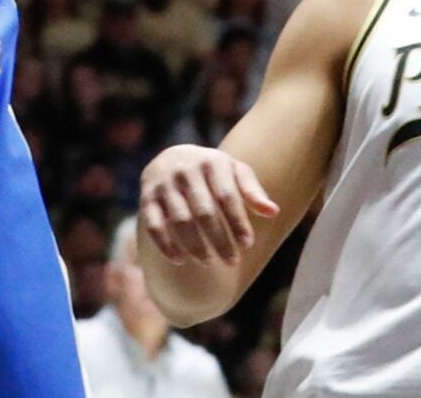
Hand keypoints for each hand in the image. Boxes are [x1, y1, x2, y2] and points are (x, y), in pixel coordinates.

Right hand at [139, 144, 279, 263]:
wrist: (173, 157)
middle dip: (219, 240)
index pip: (227, 196)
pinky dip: (166, 245)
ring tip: (209, 262)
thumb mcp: (235, 172)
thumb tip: (273, 212)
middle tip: (232, 262)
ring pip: (180, 221)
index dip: (237, 222)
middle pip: (204, 211)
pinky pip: (154, 224)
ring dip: (195, 246)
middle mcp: (185, 169)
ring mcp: (164, 183)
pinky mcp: (147, 196)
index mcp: (211, 161)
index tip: (247, 244)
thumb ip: (252, 191)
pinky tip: (180, 260)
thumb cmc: (213, 171)